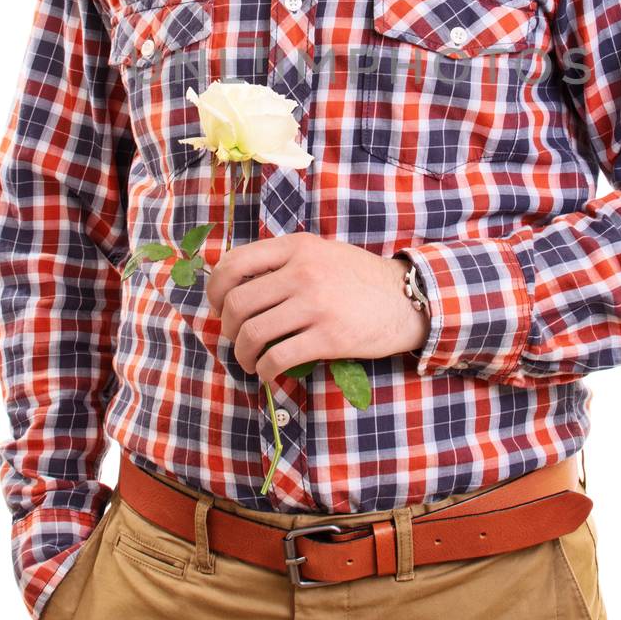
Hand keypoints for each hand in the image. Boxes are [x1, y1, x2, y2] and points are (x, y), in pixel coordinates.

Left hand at [204, 233, 429, 380]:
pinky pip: (277, 357)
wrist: (406, 299)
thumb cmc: (359, 278)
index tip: (217, 306)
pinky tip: (267, 372)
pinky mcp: (328, 337)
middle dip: (226, 327)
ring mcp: (315, 304)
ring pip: (252, 333)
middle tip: (234, 337)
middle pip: (237, 302)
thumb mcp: (321, 252)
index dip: (214, 288)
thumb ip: (284, 260)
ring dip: (241, 353)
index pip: (235, 262)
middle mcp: (302, 272)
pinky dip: (263, 369)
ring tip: (248, 360)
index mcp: (297, 247)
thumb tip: (237, 285)